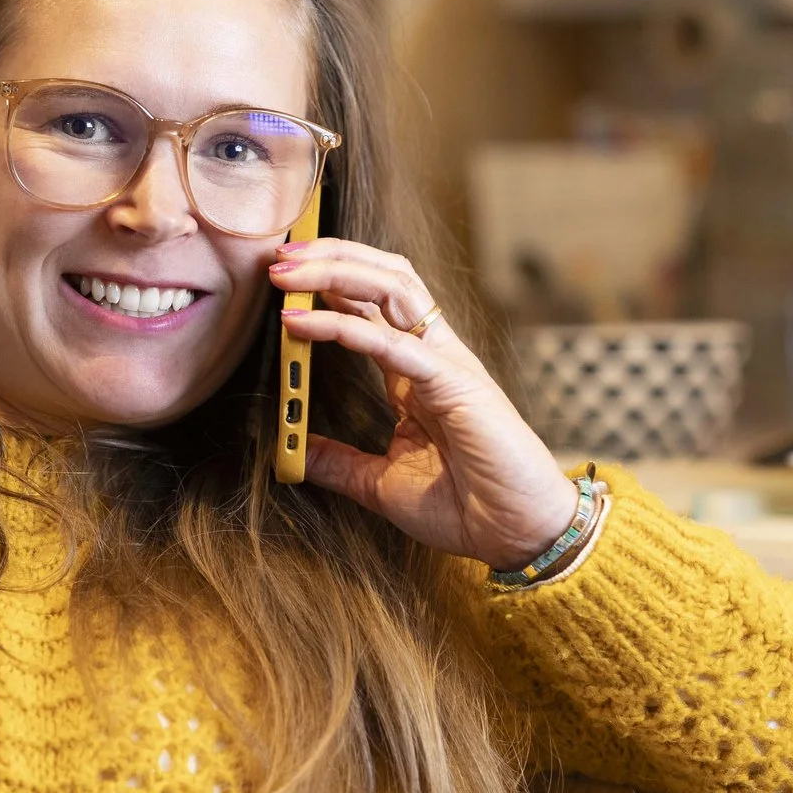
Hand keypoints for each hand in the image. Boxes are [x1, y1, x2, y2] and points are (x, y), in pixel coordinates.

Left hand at [271, 237, 579, 570]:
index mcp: (415, 373)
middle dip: (329, 258)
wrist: (515, 534)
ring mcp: (446, 363)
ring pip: (392, 289)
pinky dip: (344, 328)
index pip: (371, 306)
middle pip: (381, 279)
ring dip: (335, 272)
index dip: (329, 283)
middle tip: (278, 258)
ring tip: (286, 272)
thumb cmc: (465, 507)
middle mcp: (431, 355)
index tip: (282, 278)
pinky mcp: (455, 383)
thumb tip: (296, 451)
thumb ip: (339, 462)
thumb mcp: (380, 483)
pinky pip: (393, 344)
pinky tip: (303, 324)